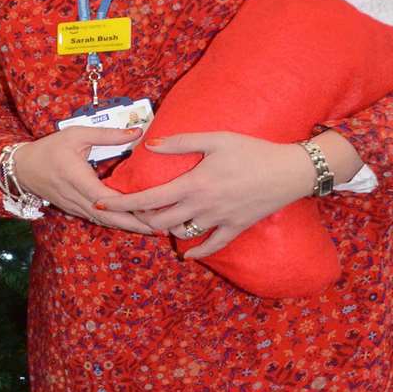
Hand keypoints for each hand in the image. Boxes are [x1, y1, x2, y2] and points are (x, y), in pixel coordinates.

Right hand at [11, 127, 153, 233]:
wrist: (21, 169)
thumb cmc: (48, 148)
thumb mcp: (76, 134)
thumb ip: (107, 135)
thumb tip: (137, 132)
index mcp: (76, 178)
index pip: (105, 196)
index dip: (127, 205)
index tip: (149, 208)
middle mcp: (76, 197)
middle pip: (109, 216)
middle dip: (135, 223)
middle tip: (160, 226)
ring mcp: (75, 207)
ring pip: (105, 221)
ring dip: (128, 227)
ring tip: (153, 228)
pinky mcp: (75, 210)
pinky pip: (98, 220)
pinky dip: (117, 223)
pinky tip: (133, 224)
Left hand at [96, 131, 312, 258]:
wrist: (290, 170)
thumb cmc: (252, 149)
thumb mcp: (215, 139)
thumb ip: (180, 142)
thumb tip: (148, 145)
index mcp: (193, 184)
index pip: (148, 198)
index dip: (122, 202)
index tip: (102, 202)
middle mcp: (202, 206)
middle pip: (158, 221)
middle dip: (138, 218)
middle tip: (127, 211)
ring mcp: (219, 220)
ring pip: (181, 234)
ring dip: (165, 229)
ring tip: (154, 222)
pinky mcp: (235, 228)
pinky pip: (211, 245)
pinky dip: (196, 250)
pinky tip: (185, 252)